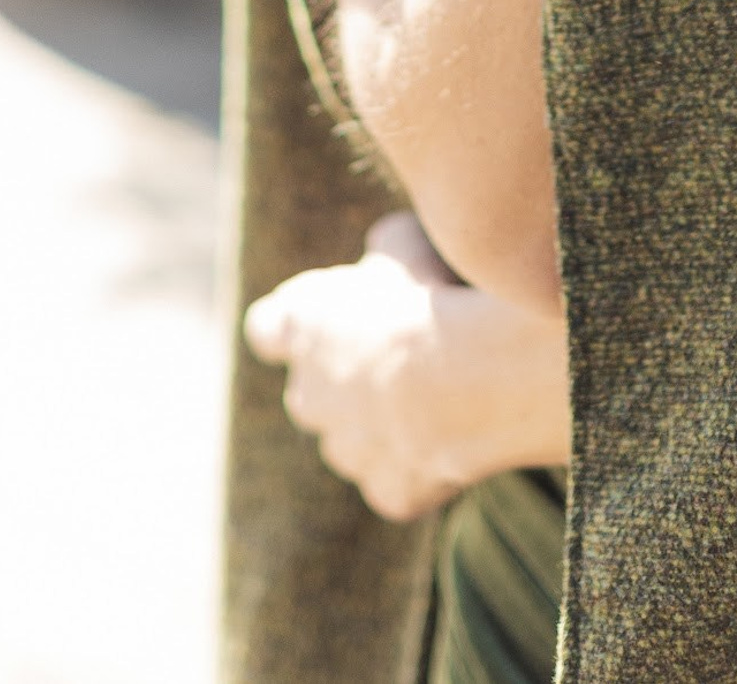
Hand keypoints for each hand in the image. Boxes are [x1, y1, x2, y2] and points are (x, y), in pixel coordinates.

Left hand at [243, 212, 570, 519]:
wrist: (469, 378)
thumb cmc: (432, 296)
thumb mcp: (404, 243)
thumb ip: (382, 251)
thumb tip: (383, 250)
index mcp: (302, 325)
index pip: (267, 328)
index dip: (289, 324)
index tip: (321, 319)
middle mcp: (309, 395)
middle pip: (312, 393)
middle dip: (348, 381)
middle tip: (407, 357)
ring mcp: (347, 452)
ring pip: (356, 443)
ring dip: (385, 427)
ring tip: (446, 397)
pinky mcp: (389, 493)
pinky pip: (402, 481)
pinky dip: (425, 466)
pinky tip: (462, 437)